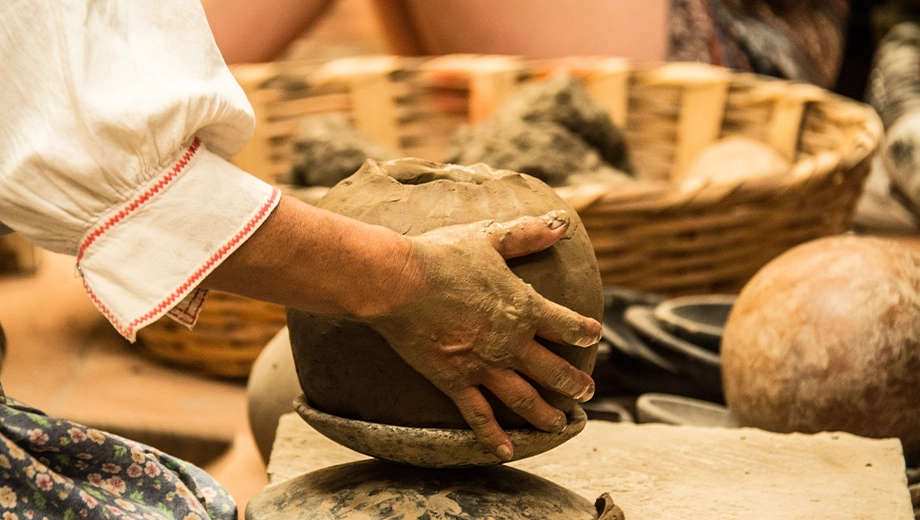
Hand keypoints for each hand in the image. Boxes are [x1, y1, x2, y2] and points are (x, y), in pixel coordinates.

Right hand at [365, 210, 600, 460]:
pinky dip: (493, 436)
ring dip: (546, 414)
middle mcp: (511, 342)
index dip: (584, 331)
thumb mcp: (489, 239)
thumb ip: (526, 235)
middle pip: (553, 370)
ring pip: (524, 399)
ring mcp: (485, 366)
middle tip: (586, 392)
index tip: (594, 337)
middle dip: (574, 383)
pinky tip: (505, 450)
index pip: (567, 324)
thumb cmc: (442, 256)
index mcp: (523, 307)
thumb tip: (560, 224)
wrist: (398, 282)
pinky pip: (479, 415)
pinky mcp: (456, 381)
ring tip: (560, 423)